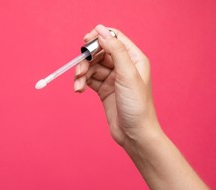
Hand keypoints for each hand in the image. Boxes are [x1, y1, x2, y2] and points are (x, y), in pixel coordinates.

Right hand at [74, 24, 161, 147]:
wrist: (135, 134)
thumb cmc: (138, 106)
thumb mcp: (127, 75)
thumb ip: (115, 50)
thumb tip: (101, 29)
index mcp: (134, 58)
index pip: (113, 38)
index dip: (98, 37)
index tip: (85, 43)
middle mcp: (123, 66)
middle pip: (99, 52)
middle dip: (86, 59)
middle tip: (79, 70)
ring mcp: (113, 79)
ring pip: (91, 67)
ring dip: (81, 73)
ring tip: (78, 85)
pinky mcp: (104, 90)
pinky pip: (89, 80)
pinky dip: (82, 83)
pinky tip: (79, 90)